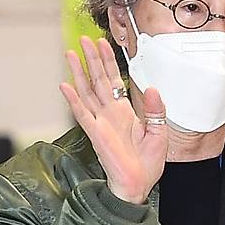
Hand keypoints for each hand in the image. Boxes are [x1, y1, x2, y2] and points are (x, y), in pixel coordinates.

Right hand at [59, 36, 167, 203]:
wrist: (139, 185)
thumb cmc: (147, 164)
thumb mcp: (159, 132)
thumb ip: (155, 110)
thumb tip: (151, 88)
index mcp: (124, 113)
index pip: (114, 81)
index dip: (108, 62)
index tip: (102, 44)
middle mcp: (110, 114)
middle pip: (98, 80)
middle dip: (91, 59)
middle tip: (83, 40)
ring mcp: (101, 123)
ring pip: (87, 92)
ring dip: (79, 73)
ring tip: (71, 54)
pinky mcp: (96, 134)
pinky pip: (82, 114)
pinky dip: (73, 100)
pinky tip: (66, 86)